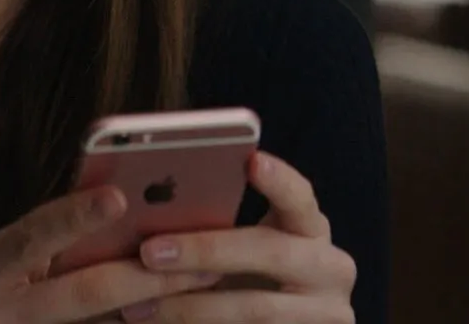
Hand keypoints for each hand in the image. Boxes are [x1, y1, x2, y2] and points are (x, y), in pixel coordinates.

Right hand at [0, 186, 222, 323]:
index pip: (29, 237)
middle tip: (205, 261)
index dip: (73, 218)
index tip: (118, 197)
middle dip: (148, 276)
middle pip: (83, 293)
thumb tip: (106, 213)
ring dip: (150, 310)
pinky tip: (163, 314)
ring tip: (202, 291)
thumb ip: (33, 243)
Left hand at [119, 153, 356, 322]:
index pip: (301, 197)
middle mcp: (331, 269)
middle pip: (272, 253)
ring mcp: (326, 314)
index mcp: (313, 230)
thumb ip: (222, 228)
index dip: (280, 180)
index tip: (252, 160)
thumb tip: (150, 206)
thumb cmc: (254, 280)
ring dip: (190, 308)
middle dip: (207, 251)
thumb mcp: (250, 251)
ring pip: (255, 309)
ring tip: (138, 307)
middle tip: (150, 253)